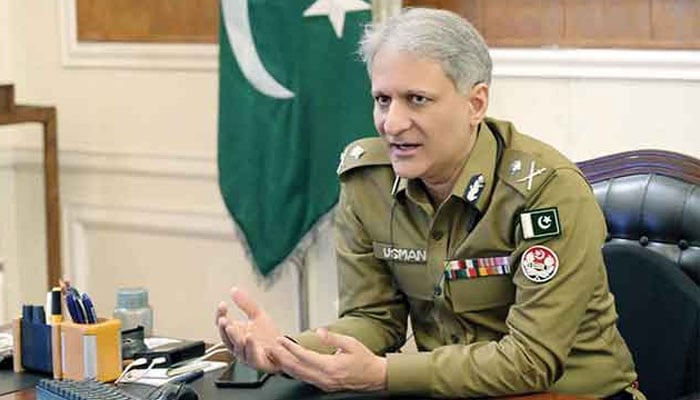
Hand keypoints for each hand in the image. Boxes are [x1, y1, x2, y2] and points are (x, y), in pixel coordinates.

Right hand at [216, 287, 281, 373]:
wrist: (284, 349)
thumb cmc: (268, 336)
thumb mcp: (257, 315)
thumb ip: (246, 304)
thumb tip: (234, 290)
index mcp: (236, 335)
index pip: (224, 325)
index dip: (221, 315)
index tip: (222, 304)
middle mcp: (239, 346)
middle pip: (227, 338)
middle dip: (224, 328)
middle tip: (223, 319)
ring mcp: (247, 355)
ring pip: (237, 348)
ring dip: (234, 337)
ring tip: (232, 327)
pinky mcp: (258, 362)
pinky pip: (251, 356)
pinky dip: (249, 347)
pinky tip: (249, 337)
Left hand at [269, 328, 386, 391]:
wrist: (375, 377)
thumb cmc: (364, 359)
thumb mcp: (351, 343)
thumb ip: (333, 338)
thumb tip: (319, 331)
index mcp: (330, 366)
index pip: (304, 356)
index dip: (291, 347)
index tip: (281, 340)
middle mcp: (325, 378)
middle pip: (297, 369)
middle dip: (282, 358)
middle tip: (272, 348)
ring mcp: (324, 384)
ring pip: (299, 376)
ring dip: (286, 365)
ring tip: (276, 355)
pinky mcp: (325, 386)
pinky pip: (305, 379)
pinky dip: (295, 371)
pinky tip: (289, 365)